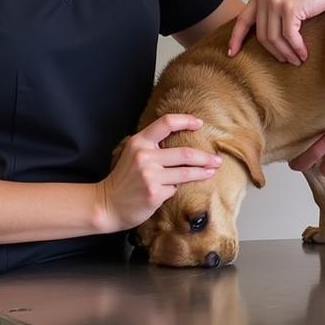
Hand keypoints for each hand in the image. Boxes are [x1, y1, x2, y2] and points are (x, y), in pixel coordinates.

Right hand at [98, 114, 221, 231]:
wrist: (107, 204)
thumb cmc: (125, 179)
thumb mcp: (134, 154)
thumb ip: (154, 146)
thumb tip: (184, 142)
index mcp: (139, 142)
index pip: (166, 123)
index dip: (186, 120)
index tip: (200, 124)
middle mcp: (144, 156)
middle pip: (184, 152)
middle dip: (205, 157)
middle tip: (216, 159)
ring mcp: (149, 175)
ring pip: (186, 172)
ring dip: (203, 172)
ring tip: (212, 171)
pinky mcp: (154, 193)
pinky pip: (175, 189)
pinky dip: (177, 189)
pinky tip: (174, 189)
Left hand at [227, 0, 324, 63]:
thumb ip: (272, 10)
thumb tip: (268, 37)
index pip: (242, 20)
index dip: (235, 38)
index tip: (232, 53)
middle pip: (261, 35)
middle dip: (274, 52)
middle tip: (286, 61)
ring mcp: (276, 2)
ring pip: (274, 38)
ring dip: (286, 53)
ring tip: (296, 60)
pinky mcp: (290, 8)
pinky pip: (289, 36)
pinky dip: (296, 48)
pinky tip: (303, 54)